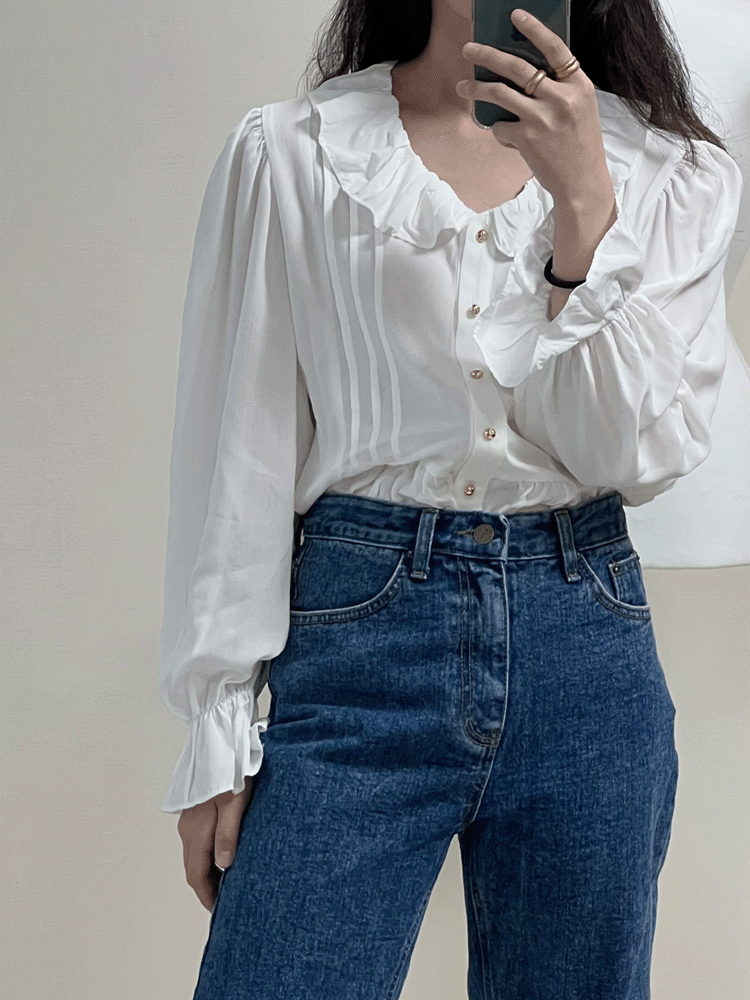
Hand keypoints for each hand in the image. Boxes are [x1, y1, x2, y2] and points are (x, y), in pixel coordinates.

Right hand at [177, 776, 254, 911]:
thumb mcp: (235, 803)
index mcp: (196, 830)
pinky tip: (221, 854)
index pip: (196, 874)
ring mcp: (189, 818)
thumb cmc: (230, 769)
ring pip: (194, 854)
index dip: (206, 895)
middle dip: (205, 887)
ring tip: (225, 882)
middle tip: (223, 902)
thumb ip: (228, 834)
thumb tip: (223, 865)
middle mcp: (188, 828)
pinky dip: (205, 855)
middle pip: (192, 867)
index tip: (217, 911)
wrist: (219, 742)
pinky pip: (197, 841)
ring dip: (206, 871)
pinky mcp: (195, 810)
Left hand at [456, 8, 613, 206]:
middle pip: (517, 67)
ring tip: (463, 87)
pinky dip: (499, 131)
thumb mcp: (581, 110)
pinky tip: (506, 137)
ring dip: (476, 89)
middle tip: (469, 49)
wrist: (582, 185)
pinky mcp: (526, 139)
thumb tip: (522, 74)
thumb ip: (560, 90)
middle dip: (487, 55)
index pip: (555, 48)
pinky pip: (501, 127)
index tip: (516, 15)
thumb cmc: (580, 147)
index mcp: (579, 86)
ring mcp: (542, 119)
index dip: (535, 29)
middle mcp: (561, 99)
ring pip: (499, 93)